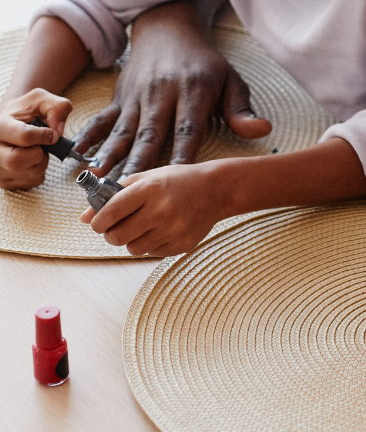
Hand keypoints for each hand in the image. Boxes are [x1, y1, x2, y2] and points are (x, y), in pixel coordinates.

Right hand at [0, 89, 73, 189]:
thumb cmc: (25, 112)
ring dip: (42, 161)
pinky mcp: (5, 182)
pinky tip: (32, 159)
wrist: (10, 122)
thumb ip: (57, 107)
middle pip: (15, 161)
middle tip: (41, 146)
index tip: (52, 134)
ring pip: (30, 173)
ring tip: (36, 149)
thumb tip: (58, 131)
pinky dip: (40, 171)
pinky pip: (34, 181)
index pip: (23, 136)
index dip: (44, 136)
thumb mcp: (41, 100)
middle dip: (38, 154)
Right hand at [74, 0, 270, 175]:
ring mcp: (137, 96)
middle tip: (129, 194)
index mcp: (192, 92)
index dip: (182, 156)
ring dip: (111, 157)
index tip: (176, 182)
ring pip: (123, 131)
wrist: (169, 28)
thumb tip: (262, 130)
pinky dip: (90, 137)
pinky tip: (78, 157)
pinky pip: (103, 119)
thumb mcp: (230, 80)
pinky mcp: (120, 96)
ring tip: (100, 182)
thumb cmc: (205, 64)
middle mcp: (161, 94)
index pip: (188, 129)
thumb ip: (241, 109)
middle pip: (150, 134)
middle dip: (139, 165)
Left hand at [85, 161, 225, 255]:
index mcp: (149, 189)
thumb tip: (83, 218)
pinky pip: (152, 254)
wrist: (216, 190)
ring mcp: (174, 230)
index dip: (97, 222)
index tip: (97, 223)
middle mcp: (161, 210)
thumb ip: (114, 195)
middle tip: (116, 228)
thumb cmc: (177, 181)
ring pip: (133, 249)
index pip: (110, 213)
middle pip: (117, 237)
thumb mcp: (146, 178)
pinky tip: (159, 231)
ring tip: (140, 228)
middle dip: (110, 235)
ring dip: (131, 241)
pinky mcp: (183, 244)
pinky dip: (150, 245)